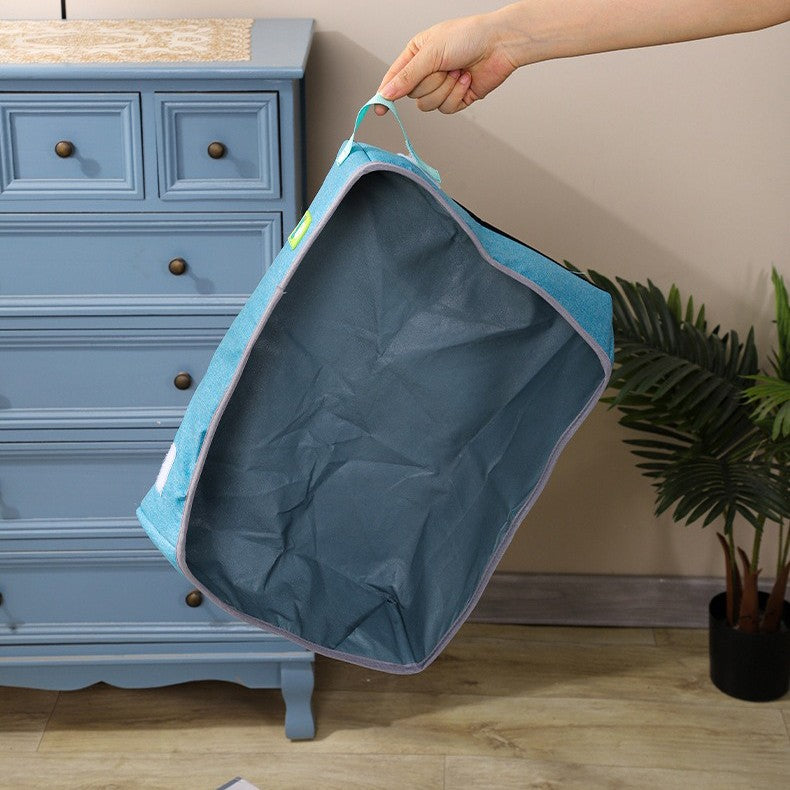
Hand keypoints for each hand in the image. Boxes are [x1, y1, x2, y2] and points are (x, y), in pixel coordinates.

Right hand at [375, 12, 518, 114]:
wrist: (500, 44)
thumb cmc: (468, 36)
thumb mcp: (432, 53)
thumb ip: (407, 76)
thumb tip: (387, 93)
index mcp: (417, 54)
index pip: (395, 78)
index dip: (386, 93)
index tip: (379, 108)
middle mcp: (427, 71)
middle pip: (412, 94)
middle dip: (430, 82)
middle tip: (444, 67)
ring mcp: (442, 86)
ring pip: (428, 105)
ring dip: (445, 89)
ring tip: (457, 71)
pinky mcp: (456, 98)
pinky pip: (446, 108)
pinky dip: (457, 94)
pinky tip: (466, 79)